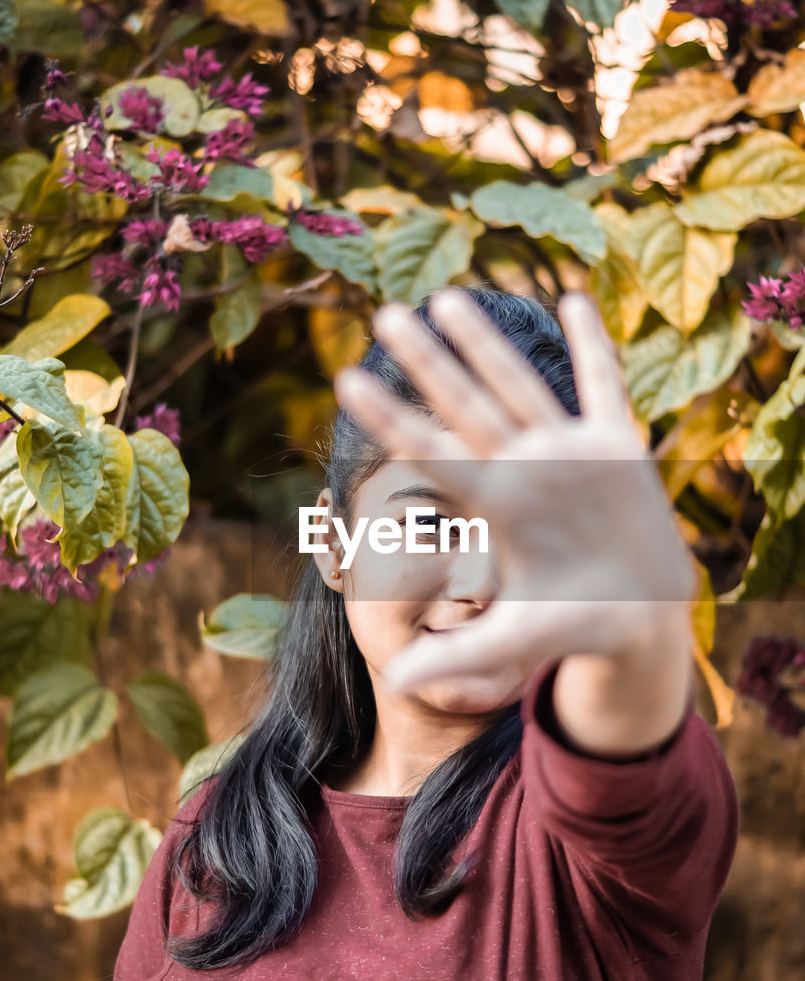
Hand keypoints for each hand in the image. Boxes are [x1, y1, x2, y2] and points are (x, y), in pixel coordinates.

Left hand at [332, 289, 695, 695]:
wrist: (633, 617)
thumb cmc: (566, 625)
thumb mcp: (511, 640)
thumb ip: (458, 657)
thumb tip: (397, 684)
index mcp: (496, 504)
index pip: (431, 453)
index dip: (392, 417)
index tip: (346, 380)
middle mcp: (524, 468)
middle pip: (467, 404)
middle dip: (430, 361)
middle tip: (386, 314)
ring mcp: (570, 453)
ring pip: (521, 383)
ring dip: (488, 342)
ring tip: (449, 297)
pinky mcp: (619, 449)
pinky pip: (605, 385)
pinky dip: (594, 344)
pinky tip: (573, 296)